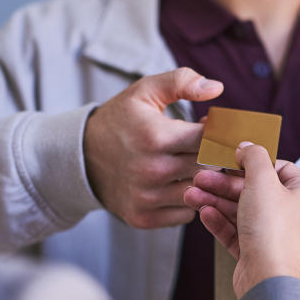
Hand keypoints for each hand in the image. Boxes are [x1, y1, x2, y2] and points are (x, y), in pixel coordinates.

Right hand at [83, 68, 223, 228]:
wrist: (81, 156)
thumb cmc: (121, 120)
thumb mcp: (145, 91)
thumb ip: (182, 81)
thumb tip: (217, 88)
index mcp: (155, 136)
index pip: (210, 139)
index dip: (217, 133)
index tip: (210, 129)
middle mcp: (151, 170)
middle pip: (208, 167)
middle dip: (213, 156)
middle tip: (205, 147)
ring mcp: (146, 197)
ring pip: (200, 192)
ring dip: (202, 180)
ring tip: (191, 165)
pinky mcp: (143, 217)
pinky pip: (185, 214)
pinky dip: (187, 201)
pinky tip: (177, 184)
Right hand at [184, 143, 299, 298]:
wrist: (267, 278)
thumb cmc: (274, 234)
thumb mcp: (262, 180)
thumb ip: (254, 157)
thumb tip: (248, 146)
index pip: (279, 168)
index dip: (253, 161)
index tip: (232, 158)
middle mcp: (289, 214)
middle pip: (252, 189)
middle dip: (223, 183)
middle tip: (202, 176)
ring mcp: (271, 234)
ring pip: (239, 210)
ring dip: (214, 200)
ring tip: (192, 194)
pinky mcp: (254, 251)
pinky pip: (234, 231)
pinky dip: (218, 220)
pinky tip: (203, 212)